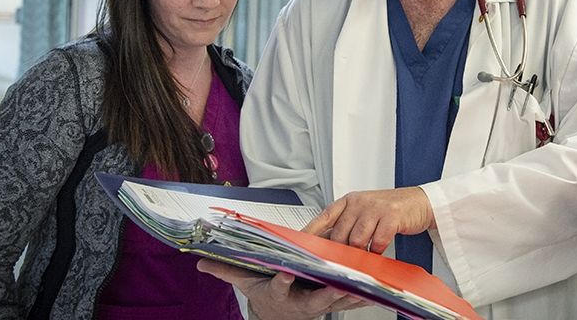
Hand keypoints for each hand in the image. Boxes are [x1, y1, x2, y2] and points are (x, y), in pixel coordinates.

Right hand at [197, 259, 366, 319]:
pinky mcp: (331, 305)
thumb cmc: (267, 293)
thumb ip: (227, 271)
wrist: (279, 314)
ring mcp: (318, 305)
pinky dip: (361, 295)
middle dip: (327, 290)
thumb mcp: (247, 282)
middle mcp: (300, 301)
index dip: (283, 281)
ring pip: (336, 299)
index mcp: (280, 292)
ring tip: (363, 281)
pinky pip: (349, 301)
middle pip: (315, 296)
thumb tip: (202, 262)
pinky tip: (375, 288)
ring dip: (350, 291)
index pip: (279, 286)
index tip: (286, 273)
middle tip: (338, 281)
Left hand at [304, 187, 434, 253]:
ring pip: (357, 240)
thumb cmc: (389, 210)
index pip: (324, 217)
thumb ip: (347, 224)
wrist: (418, 202)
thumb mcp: (363, 211)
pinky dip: (377, 250)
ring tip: (364, 256)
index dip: (311, 232)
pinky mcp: (391, 216)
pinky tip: (379, 250)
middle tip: (343, 261)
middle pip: (340, 233)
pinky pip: (378, 241)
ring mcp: (375, 208)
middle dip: (340, 251)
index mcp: (348, 201)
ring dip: (360, 252)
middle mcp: (359, 202)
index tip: (300, 244)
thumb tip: (327, 245)